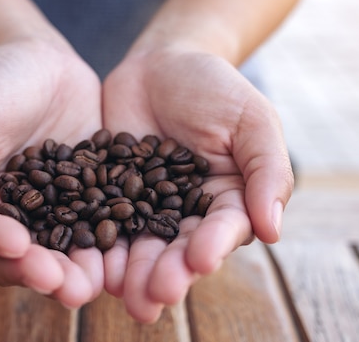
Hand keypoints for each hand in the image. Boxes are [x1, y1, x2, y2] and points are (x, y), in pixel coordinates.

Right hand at [0, 39, 104, 307]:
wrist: (42, 61)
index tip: (16, 245)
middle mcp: (10, 214)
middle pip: (17, 255)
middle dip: (38, 271)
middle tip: (62, 283)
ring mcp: (52, 211)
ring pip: (59, 249)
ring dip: (75, 271)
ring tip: (94, 284)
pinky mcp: (88, 200)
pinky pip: (97, 225)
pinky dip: (108, 242)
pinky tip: (125, 252)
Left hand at [101, 48, 293, 321]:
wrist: (162, 63)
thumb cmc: (215, 87)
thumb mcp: (251, 119)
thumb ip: (266, 170)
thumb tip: (272, 230)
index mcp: (227, 200)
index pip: (223, 229)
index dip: (212, 245)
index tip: (200, 260)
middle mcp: (185, 212)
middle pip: (177, 249)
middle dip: (167, 273)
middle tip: (154, 295)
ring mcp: (144, 207)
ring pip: (137, 244)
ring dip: (130, 272)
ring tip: (120, 292)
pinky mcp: (108, 195)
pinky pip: (100, 219)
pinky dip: (94, 241)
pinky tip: (86, 260)